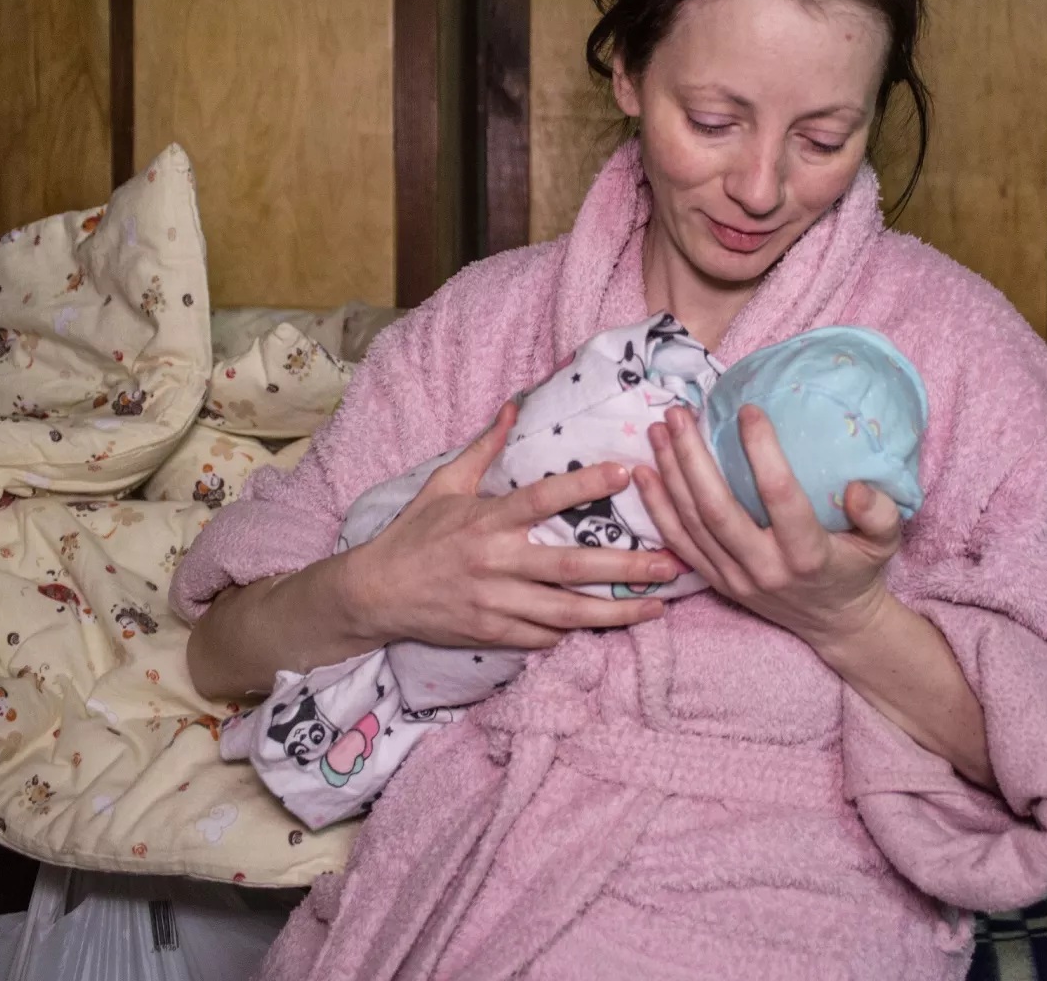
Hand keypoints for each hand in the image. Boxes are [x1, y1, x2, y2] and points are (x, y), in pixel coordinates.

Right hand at [335, 400, 686, 651]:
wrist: (374, 594)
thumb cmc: (413, 534)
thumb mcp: (444, 484)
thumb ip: (485, 449)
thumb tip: (515, 408)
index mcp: (487, 520)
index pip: (544, 499)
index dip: (585, 485)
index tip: (626, 472)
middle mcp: (496, 562)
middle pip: (571, 567)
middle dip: (626, 568)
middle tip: (672, 564)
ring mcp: (495, 603)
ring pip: (566, 613)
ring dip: (616, 611)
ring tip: (658, 607)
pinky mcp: (492, 633)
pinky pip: (543, 637)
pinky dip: (574, 634)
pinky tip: (608, 627)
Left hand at [633, 404, 903, 648]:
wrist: (835, 624)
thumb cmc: (860, 570)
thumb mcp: (886, 544)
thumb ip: (880, 514)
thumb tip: (856, 486)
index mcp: (808, 554)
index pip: (779, 496)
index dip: (762, 451)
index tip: (748, 409)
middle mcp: (765, 568)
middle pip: (717, 509)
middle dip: (692, 458)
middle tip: (680, 413)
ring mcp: (735, 578)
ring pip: (691, 523)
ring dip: (670, 474)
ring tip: (658, 430)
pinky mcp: (717, 582)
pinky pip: (679, 544)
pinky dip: (657, 509)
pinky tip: (643, 474)